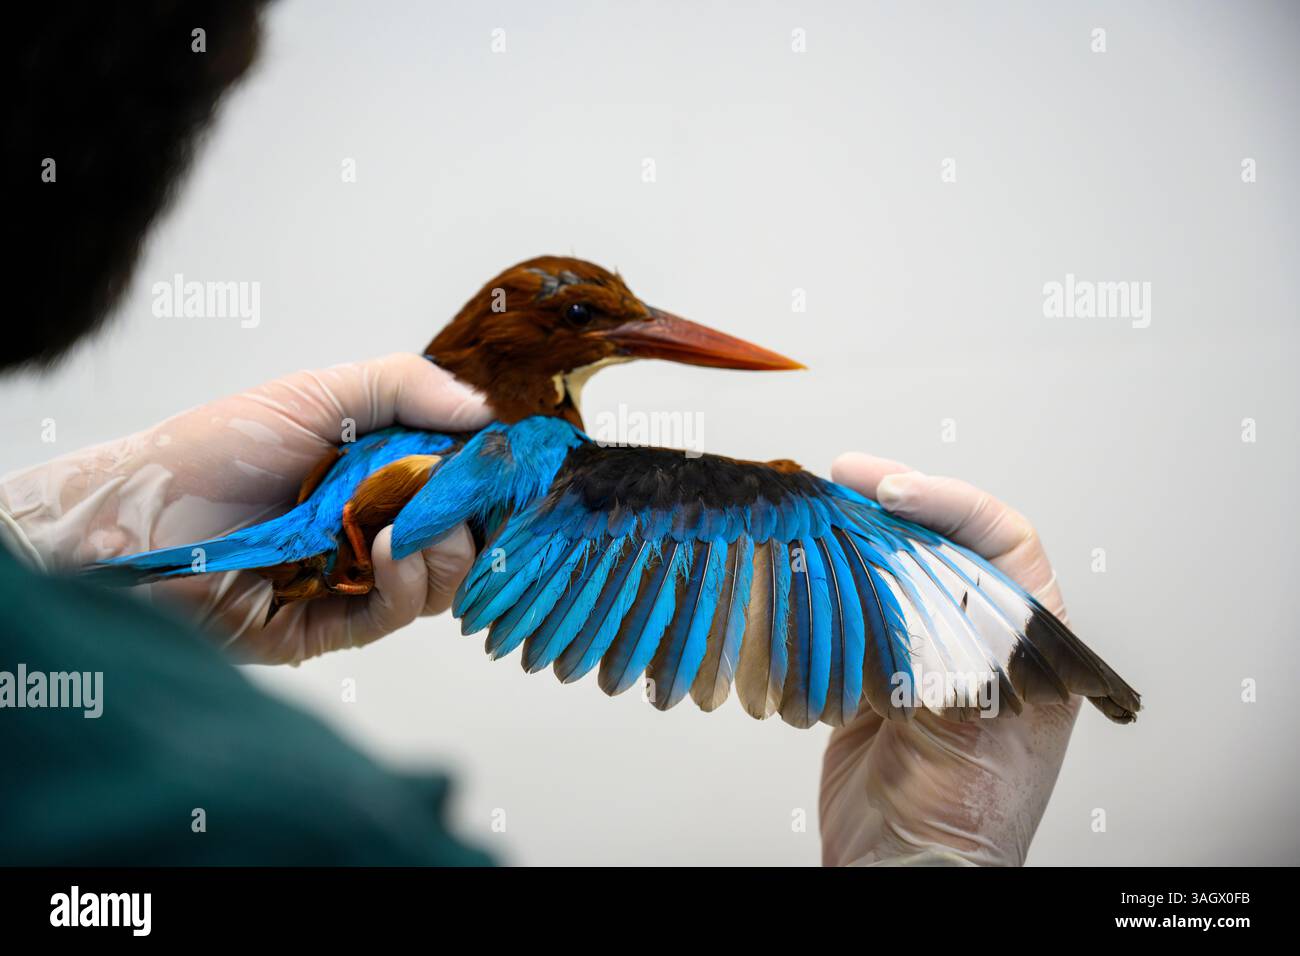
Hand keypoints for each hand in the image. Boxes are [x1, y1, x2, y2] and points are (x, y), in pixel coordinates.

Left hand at [0, 353, 492, 663]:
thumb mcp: (316, 394)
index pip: (459, 488)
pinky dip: (408, 583)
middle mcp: (372, 533)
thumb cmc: (216, 447)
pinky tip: (391, 546)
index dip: (490, 480)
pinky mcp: (327, 630)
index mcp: (378, 480)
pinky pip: (394, 617)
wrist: (134, 513)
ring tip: (413, 520)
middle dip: (476, 519)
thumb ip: (403, 386)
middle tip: (465, 496)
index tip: (513, 465)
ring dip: (446, 551)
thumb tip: (486, 412)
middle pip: (462, 540)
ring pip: (440, 584)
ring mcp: (353, 585)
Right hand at [819, 453, 1079, 865]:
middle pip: (941, 543)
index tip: (893, 493)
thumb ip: (953, 657)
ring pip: (892, 568)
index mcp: (1030, 647)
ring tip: (814, 508)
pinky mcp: (877, 672)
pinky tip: (798, 565)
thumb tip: (915, 590)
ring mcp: (926, 653)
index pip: (1004, 543)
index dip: (952, 505)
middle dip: (890, 506)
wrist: (904, 876)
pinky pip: (854, 608)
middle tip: (841, 481)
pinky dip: (825, 581)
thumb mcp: (972, 730)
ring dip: (853, 535)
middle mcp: (981, 640)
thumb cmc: (966, 821)